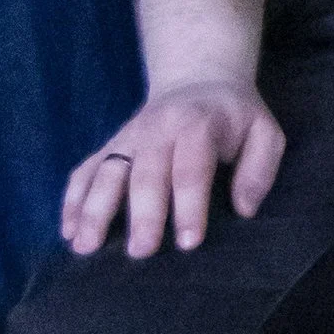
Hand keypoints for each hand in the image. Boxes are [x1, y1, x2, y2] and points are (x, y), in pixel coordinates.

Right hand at [62, 78, 285, 257]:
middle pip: (145, 175)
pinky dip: (73, 200)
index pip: (191, 169)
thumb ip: (260, 169)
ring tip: (86, 247)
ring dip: (94, 210)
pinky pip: (85, 171)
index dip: (190, 206)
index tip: (189, 242)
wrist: (198, 81)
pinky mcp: (110, 146)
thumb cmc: (236, 118)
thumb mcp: (265, 133)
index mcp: (198, 126)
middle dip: (142, 214)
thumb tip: (245, 209)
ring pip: (105, 173)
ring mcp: (128, 138)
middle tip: (141, 252)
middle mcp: (157, 130)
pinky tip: (68, 230)